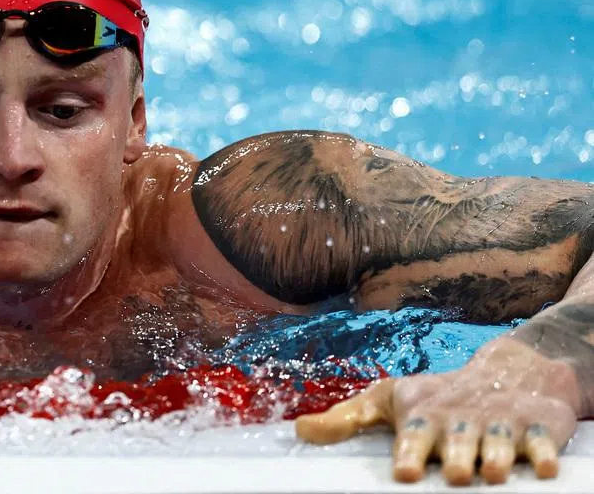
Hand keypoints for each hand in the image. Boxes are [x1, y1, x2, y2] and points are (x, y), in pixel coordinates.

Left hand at [294, 338, 581, 484]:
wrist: (511, 372)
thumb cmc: (439, 397)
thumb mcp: (391, 399)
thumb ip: (347, 418)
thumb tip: (299, 430)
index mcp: (425, 416)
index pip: (414, 435)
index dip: (410, 452)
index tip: (405, 472)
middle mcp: (462, 420)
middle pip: (458, 441)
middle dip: (457, 455)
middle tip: (454, 472)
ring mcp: (502, 423)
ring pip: (500, 443)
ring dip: (497, 456)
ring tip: (492, 472)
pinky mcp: (540, 428)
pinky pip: (544, 443)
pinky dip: (544, 455)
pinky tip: (543, 469)